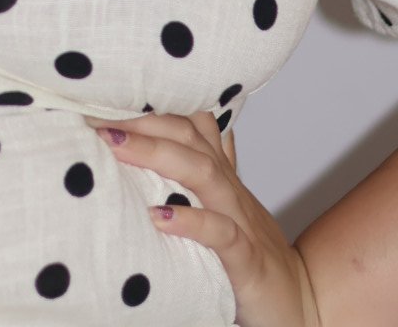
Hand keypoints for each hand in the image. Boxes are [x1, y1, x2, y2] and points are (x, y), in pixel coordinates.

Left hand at [83, 111, 320, 326]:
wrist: (302, 303)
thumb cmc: (252, 252)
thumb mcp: (225, 204)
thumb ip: (211, 163)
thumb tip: (200, 123)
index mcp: (220, 175)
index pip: (188, 122)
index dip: (149, 105)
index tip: (104, 96)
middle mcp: (229, 189)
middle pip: (190, 138)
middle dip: (144, 121)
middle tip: (97, 115)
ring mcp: (240, 221)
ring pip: (204, 173)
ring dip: (158, 155)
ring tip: (116, 146)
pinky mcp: (247, 260)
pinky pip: (222, 235)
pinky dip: (192, 222)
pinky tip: (159, 217)